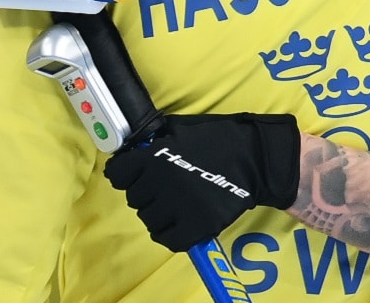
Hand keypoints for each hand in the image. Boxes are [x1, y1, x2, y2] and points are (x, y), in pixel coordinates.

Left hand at [103, 112, 300, 251]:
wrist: (252, 158)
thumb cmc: (215, 138)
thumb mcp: (177, 130)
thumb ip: (152, 143)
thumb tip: (130, 152)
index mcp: (153, 157)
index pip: (117, 174)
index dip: (124, 173)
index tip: (132, 173)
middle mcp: (161, 183)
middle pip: (134, 198)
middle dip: (144, 191)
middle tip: (160, 186)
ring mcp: (178, 207)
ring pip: (149, 219)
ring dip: (156, 213)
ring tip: (171, 204)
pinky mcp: (197, 226)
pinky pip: (169, 239)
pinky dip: (170, 233)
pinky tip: (177, 223)